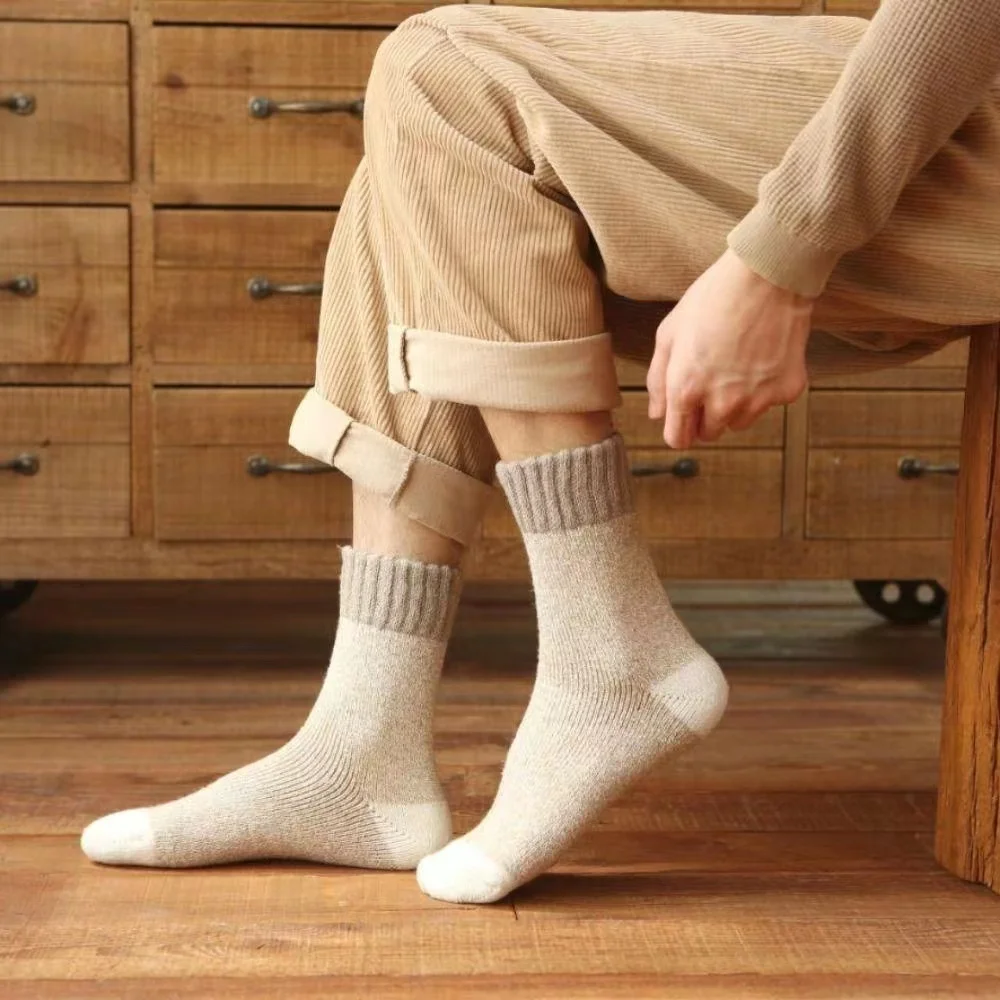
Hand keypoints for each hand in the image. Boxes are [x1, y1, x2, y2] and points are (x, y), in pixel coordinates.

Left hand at [646, 249, 813, 448]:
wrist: (768, 274)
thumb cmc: (713, 298)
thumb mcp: (670, 332)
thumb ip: (658, 380)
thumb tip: (658, 415)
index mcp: (686, 390)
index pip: (677, 439)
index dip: (679, 427)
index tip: (684, 415)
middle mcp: (722, 404)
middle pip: (709, 433)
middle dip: (706, 415)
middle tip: (712, 378)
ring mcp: (758, 400)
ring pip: (739, 422)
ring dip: (735, 404)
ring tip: (737, 364)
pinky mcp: (787, 391)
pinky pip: (769, 403)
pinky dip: (765, 387)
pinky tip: (762, 355)